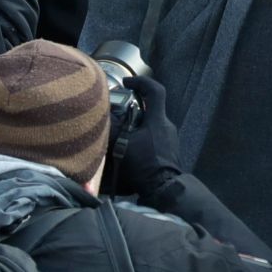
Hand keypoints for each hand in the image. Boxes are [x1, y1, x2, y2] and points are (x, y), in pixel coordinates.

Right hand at [113, 74, 182, 199]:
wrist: (164, 190)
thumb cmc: (144, 165)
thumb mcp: (122, 145)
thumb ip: (111, 128)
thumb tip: (101, 116)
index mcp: (158, 120)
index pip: (155, 90)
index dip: (140, 82)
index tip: (126, 83)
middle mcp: (167, 126)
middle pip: (150, 109)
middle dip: (133, 109)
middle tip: (117, 115)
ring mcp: (170, 140)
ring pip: (151, 125)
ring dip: (136, 127)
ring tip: (119, 136)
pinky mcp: (168, 152)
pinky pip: (153, 139)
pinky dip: (141, 139)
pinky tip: (129, 151)